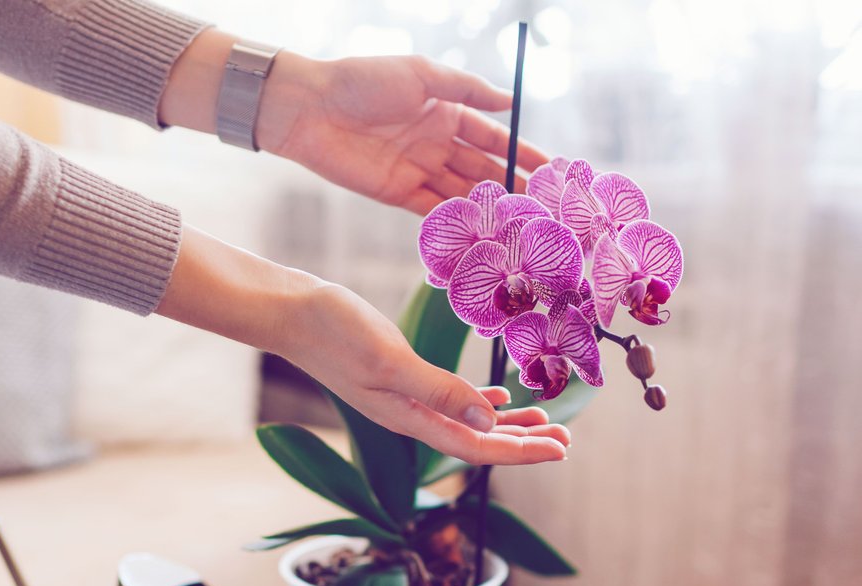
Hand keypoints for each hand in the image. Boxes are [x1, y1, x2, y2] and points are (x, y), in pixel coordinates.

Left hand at [257, 53, 549, 214]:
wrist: (310, 108)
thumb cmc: (364, 81)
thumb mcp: (423, 76)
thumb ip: (468, 90)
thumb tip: (511, 101)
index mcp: (446, 112)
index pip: (494, 138)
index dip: (522, 154)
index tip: (552, 172)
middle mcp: (436, 143)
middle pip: (483, 170)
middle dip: (514, 188)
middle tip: (545, 210)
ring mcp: (418, 170)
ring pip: (463, 194)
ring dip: (490, 209)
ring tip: (521, 227)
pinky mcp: (397, 193)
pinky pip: (433, 211)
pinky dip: (456, 221)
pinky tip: (482, 234)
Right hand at [279, 284, 570, 465]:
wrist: (289, 310)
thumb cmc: (333, 332)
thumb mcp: (390, 360)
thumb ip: (439, 392)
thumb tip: (489, 423)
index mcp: (409, 418)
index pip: (476, 449)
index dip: (520, 452)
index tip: (561, 450)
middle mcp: (409, 416)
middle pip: (477, 442)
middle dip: (523, 444)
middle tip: (566, 441)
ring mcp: (403, 397)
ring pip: (466, 422)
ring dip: (506, 426)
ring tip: (545, 423)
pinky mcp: (398, 375)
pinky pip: (449, 399)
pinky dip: (477, 403)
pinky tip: (498, 400)